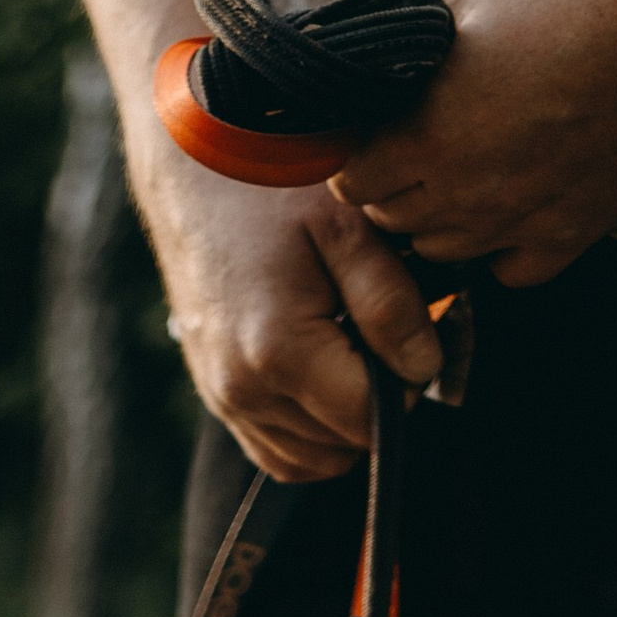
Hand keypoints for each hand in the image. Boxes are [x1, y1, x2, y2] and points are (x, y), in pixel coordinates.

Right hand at [136, 157, 441, 483]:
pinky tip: (322, 373)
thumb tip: (421, 372)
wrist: (195, 159)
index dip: (405, 381)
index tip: (407, 330)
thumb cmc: (277, 180)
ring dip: (342, 420)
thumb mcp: (350, 226)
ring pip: (310, 458)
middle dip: (374, 398)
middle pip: (343, 445)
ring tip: (347, 347)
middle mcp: (242, 391)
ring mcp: (222, 398)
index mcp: (279, 353)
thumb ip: (392, 305)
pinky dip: (309, 429)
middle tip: (377, 330)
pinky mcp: (213, 393)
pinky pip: (276, 450)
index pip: (370, 419)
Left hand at [330, 0, 616, 283]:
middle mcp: (460, 197)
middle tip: (424, 151)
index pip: (352, 182)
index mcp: (423, 140)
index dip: (362, 157)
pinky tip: (513, 208)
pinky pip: (508, 271)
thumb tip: (375, 55)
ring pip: (443, 251)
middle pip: (392, 222)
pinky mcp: (565, 239)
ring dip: (443, 220)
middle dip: (396, 188)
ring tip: (468, 176)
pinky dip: (502, 249)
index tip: (381, 137)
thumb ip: (409, 36)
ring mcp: (513, 225)